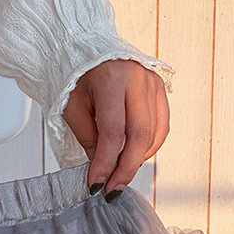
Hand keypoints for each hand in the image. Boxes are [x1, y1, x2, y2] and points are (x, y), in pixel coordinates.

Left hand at [62, 61, 169, 198]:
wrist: (86, 45)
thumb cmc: (76, 74)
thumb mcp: (72, 106)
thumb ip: (88, 138)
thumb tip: (101, 170)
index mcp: (111, 79)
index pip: (112, 132)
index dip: (105, 162)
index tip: (97, 183)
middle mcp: (137, 78)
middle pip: (140, 134)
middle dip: (126, 167)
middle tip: (114, 188)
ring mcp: (152, 81)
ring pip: (153, 132)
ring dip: (138, 158)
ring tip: (120, 173)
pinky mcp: (159, 87)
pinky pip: (162, 124)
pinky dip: (151, 145)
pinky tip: (136, 155)